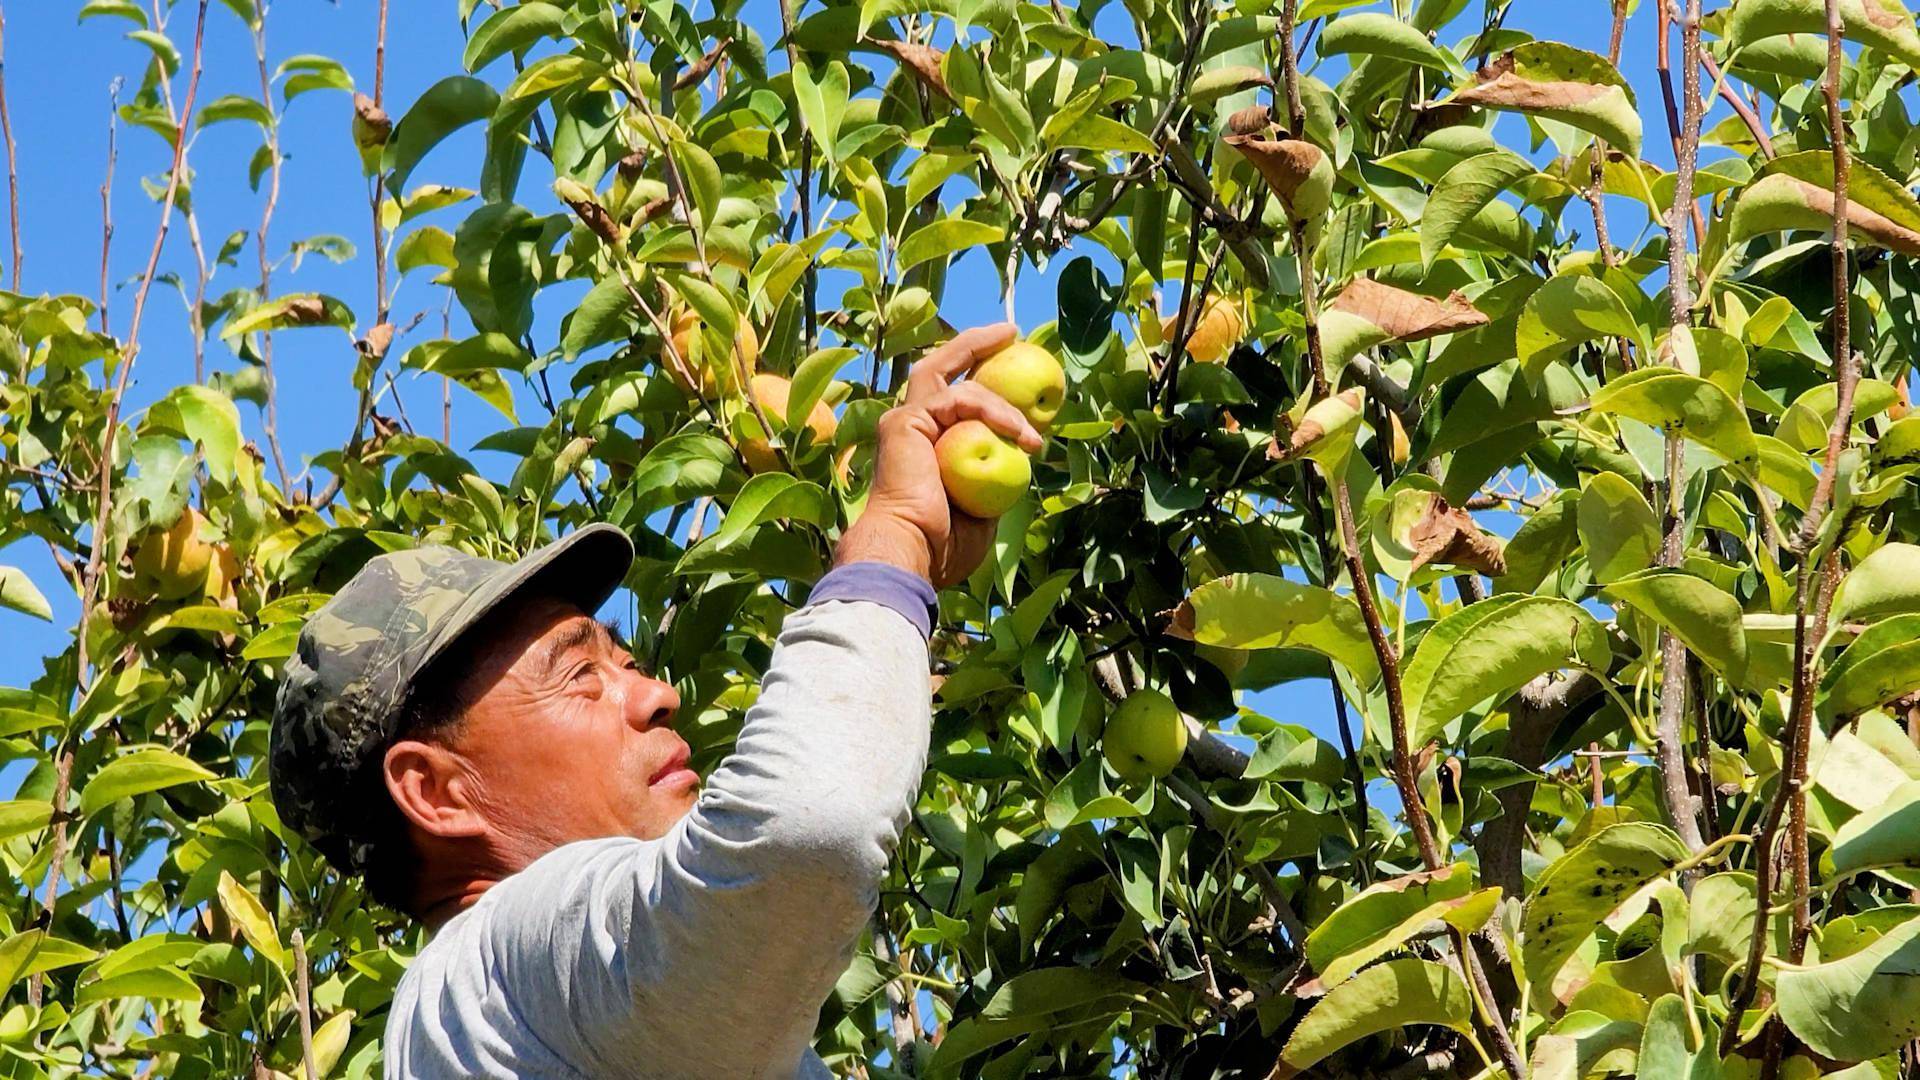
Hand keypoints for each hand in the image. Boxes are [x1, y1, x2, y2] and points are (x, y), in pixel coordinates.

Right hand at [835, 323, 1041, 587]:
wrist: (911, 552)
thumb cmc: (943, 545)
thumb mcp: (984, 507)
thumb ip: (993, 475)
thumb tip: (1019, 456)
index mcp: (924, 445)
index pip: (952, 398)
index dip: (981, 378)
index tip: (1015, 373)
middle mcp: (910, 425)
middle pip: (940, 366)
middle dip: (975, 344)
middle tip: (1010, 333)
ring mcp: (905, 420)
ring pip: (955, 378)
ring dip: (1002, 399)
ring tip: (1031, 430)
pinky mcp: (907, 421)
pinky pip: (960, 398)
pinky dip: (993, 410)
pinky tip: (1018, 433)